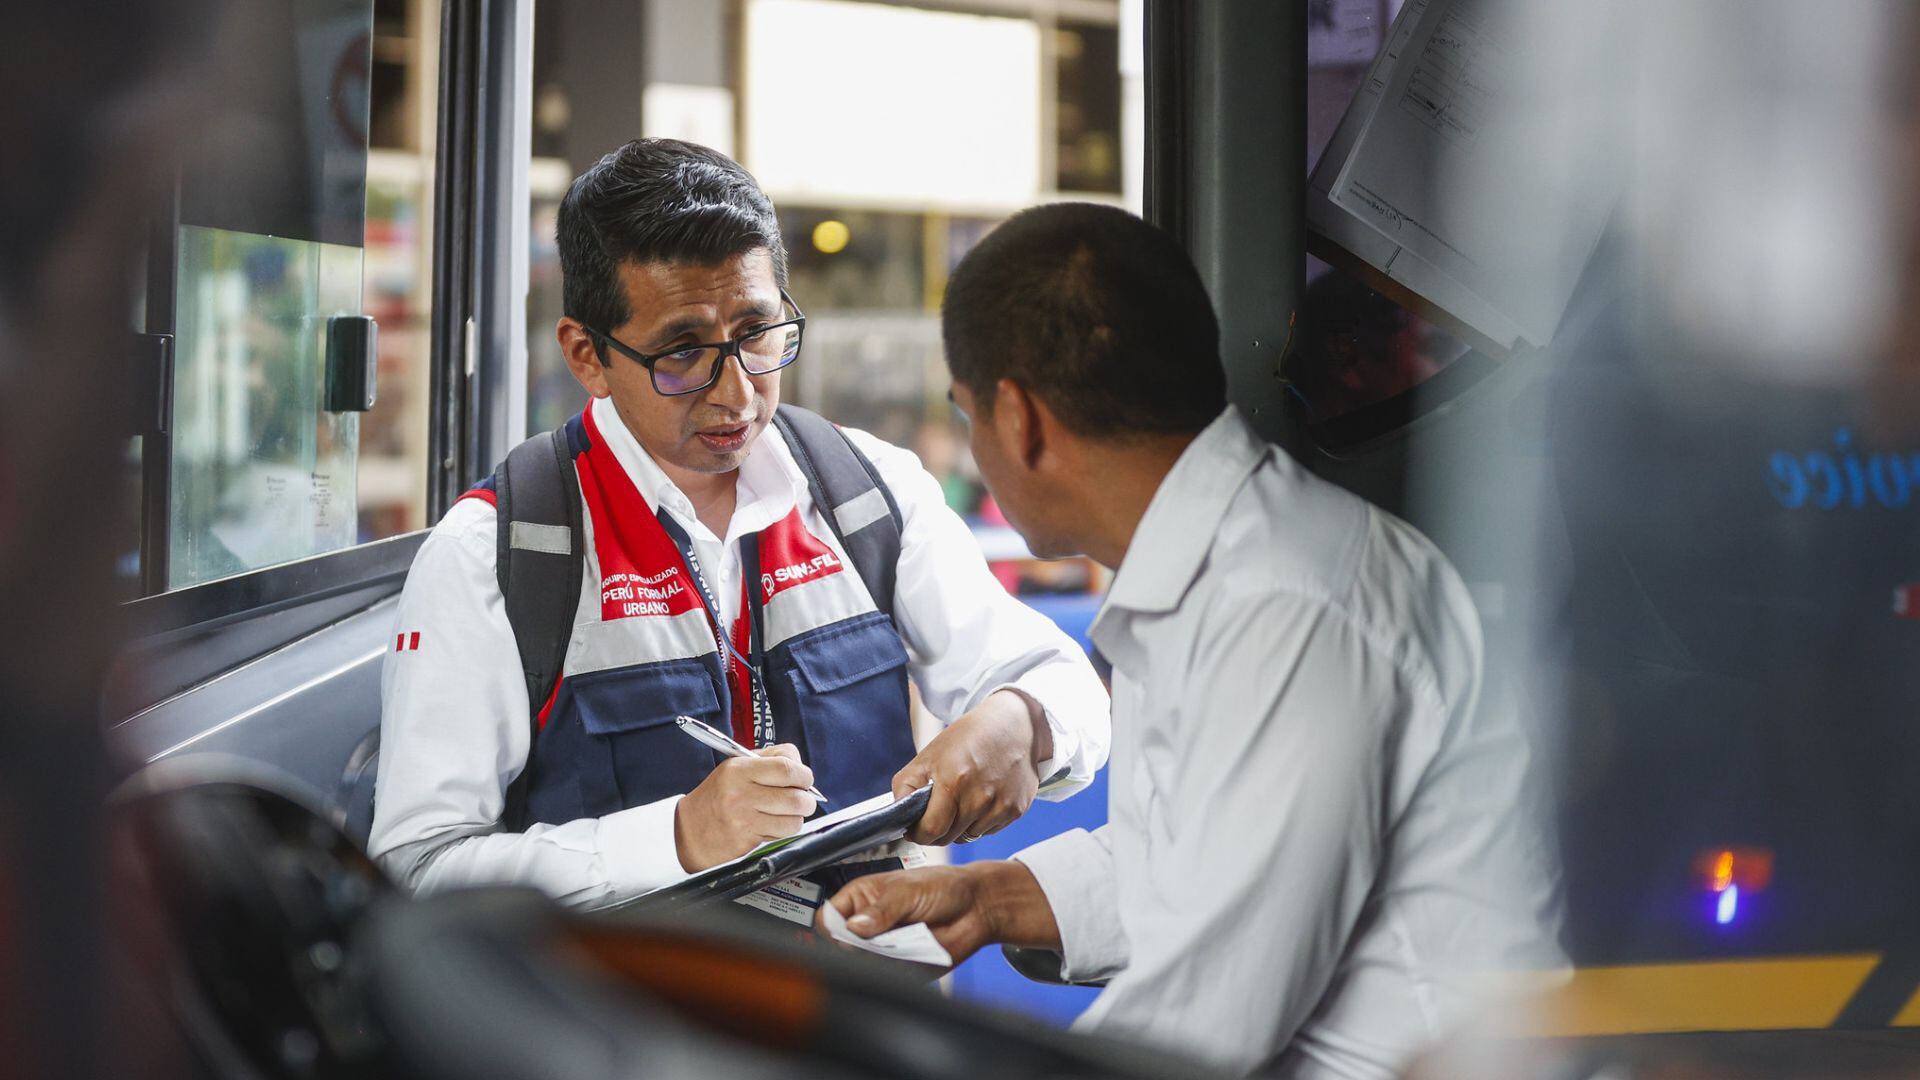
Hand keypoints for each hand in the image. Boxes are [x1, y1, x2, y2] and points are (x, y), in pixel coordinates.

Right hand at [673, 743, 817, 871]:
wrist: (687, 830)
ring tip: (787, 813)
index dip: (804, 774)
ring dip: (797, 817)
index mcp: (739, 769)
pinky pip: (781, 835)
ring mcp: (744, 819)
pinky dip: (784, 831)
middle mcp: (741, 793)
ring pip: (794, 819)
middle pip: (796, 797)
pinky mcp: (747, 840)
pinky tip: (772, 825)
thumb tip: (802, 768)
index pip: (786, 767)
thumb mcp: (735, 767)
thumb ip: (769, 761)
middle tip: (803, 799)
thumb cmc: (717, 796)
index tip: (804, 779)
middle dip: (807, 799)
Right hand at [817, 860, 1059, 966]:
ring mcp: (881, 948)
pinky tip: (913, 955)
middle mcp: (867, 926)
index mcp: (861, 899)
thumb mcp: (909, 891)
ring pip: (860, 967)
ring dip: (878, 961)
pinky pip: (886, 978)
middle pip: (839, 948)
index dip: (832, 928)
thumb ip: (882, 909)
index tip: (849, 933)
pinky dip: (895, 973)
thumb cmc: (943, 888)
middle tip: (878, 942)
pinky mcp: (899, 968)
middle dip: (855, 949)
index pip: (828, 918)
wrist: (977, 908)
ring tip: (904, 943)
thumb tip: (854, 926)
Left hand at [893, 689, 1050, 845]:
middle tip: (938, 810)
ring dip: (961, 826)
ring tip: (963, 798)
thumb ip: (905, 786)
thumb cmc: (968, 739)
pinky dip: (980, 821)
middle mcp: (980, 797)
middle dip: (938, 830)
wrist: (1013, 726)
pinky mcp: (1016, 810)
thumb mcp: (929, 755)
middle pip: (949, 837)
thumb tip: (898, 816)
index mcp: (953, 782)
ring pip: (969, 836)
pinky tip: (983, 797)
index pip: (931, 830)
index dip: (919, 834)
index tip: (915, 829)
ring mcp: (1001, 805)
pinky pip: (988, 831)